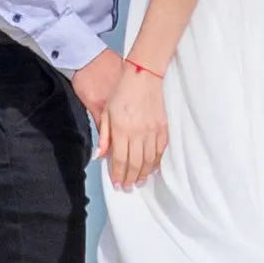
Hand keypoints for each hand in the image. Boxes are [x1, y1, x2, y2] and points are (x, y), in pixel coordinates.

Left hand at [97, 57, 170, 188]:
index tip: (117, 184)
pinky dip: (157, 161)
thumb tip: (100, 156)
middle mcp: (138, 133)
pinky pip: (161, 150)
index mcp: (122, 129)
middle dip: (131, 178)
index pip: (120, 160)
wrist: (142, 75)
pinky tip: (153, 168)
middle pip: (135, 164)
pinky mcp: (163, 127)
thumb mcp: (107, 112)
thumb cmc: (121, 92)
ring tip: (140, 181)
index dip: (118, 175)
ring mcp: (152, 131)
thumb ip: (104, 136)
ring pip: (150, 160)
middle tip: (128, 187)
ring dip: (145, 173)